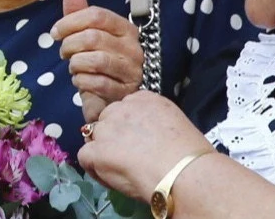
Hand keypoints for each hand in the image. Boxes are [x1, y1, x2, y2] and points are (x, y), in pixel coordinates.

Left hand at [51, 0, 143, 121]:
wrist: (108, 100)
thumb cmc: (97, 67)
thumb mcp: (87, 38)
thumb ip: (79, 15)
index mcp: (126, 30)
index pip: (97, 15)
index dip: (70, 21)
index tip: (56, 32)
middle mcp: (134, 48)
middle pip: (93, 37)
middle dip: (70, 44)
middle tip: (64, 53)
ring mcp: (132, 71)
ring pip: (96, 60)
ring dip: (76, 64)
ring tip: (74, 67)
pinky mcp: (125, 92)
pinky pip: (97, 83)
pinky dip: (81, 81)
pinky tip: (80, 81)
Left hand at [77, 91, 213, 199]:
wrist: (184, 171)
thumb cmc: (189, 153)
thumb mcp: (175, 123)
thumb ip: (155, 123)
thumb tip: (146, 136)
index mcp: (145, 99)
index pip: (124, 108)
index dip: (127, 126)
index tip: (136, 141)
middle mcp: (123, 108)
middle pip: (107, 119)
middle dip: (113, 135)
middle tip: (127, 156)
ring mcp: (108, 128)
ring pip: (94, 136)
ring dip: (102, 150)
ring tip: (119, 168)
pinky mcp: (98, 150)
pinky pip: (85, 156)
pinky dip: (93, 167)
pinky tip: (110, 176)